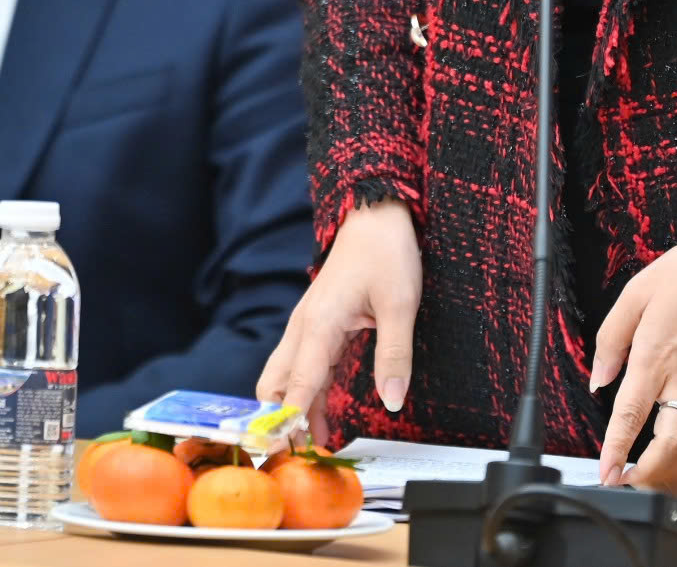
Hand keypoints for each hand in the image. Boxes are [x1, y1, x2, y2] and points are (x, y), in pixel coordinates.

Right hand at [256, 198, 421, 440]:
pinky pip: (302, 369)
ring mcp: (306, 327)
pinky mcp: (316, 326)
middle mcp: (303, 328)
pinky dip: (305, 396)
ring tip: (309, 449)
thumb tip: (393, 400)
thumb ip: (394, 354)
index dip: (291, 421)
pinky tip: (317, 418)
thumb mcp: (400, 304)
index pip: (297, 385)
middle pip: (276, 385)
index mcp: (318, 324)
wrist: (375, 216)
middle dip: (280, 421)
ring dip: (293, 412)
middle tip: (297, 458)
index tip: (288, 452)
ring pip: (285, 379)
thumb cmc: (385, 252)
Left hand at [591, 220, 676, 489]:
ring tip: (647, 482)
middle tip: (624, 486)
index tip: (605, 473)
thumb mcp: (637, 292)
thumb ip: (611, 338)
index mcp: (656, 355)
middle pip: (669, 448)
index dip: (616, 450)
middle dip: (647, 477)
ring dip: (671, 474)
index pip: (631, 416)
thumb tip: (599, 377)